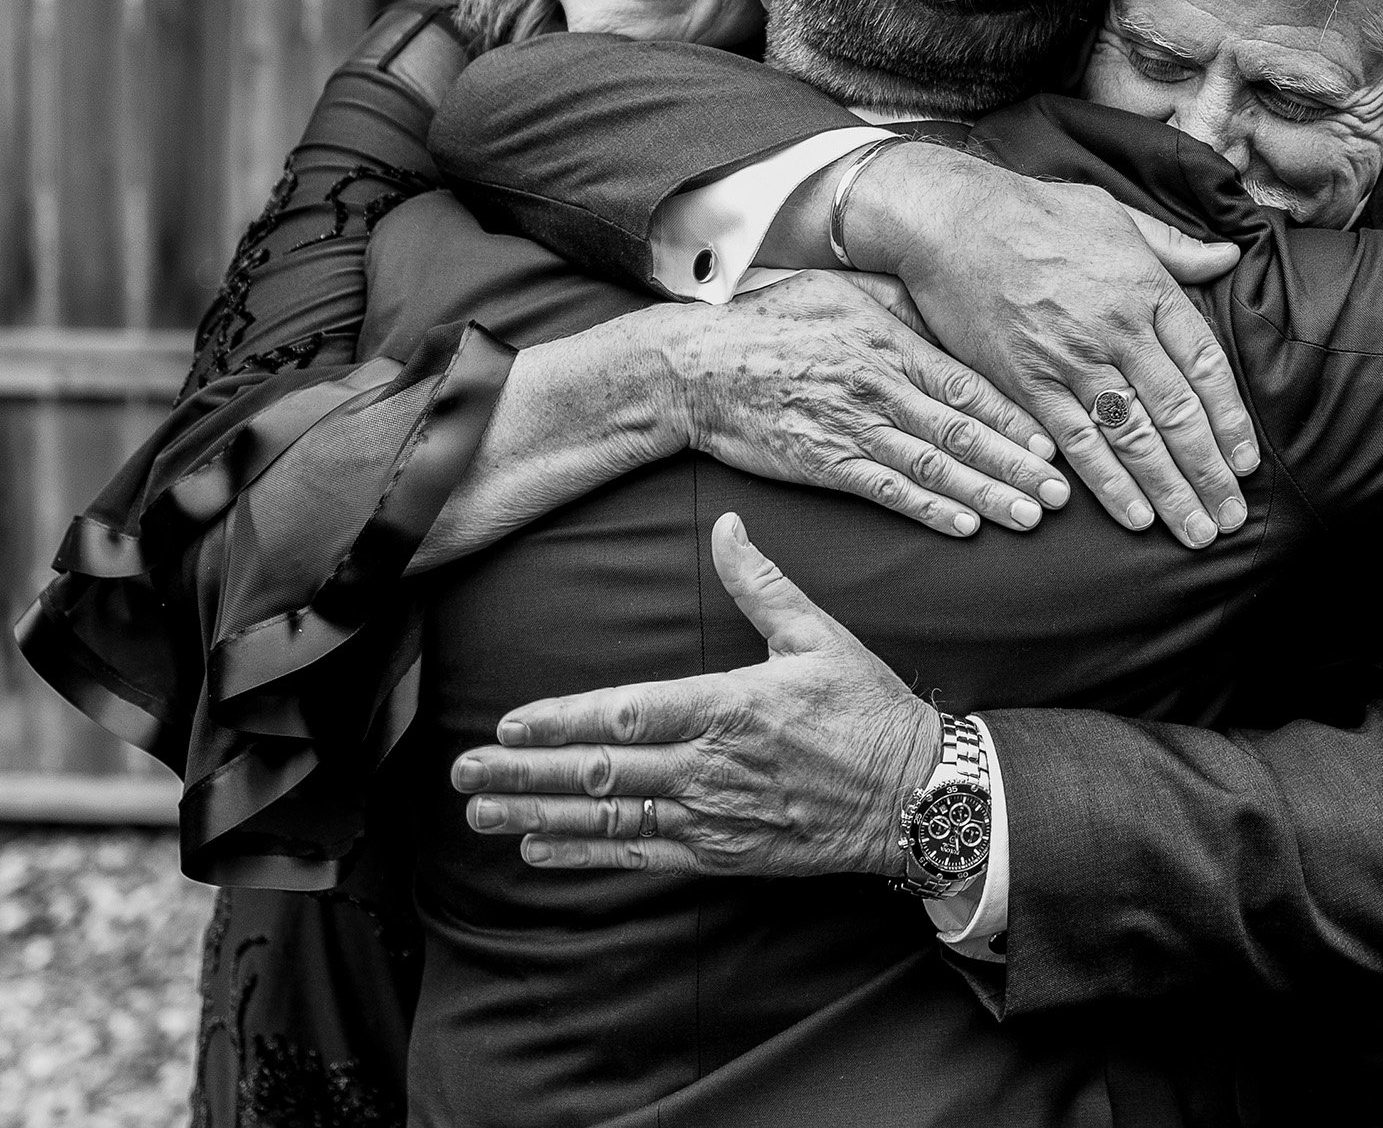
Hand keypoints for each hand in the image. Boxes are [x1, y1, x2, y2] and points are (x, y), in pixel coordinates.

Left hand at [451, 513, 939, 877]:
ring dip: (538, 814)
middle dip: (525, 770)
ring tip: (481, 810)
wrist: (919, 799)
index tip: (508, 720)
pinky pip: (641, 855)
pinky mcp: (723, 855)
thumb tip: (727, 526)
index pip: (628, 713)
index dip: (562, 720)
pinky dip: (586, 853)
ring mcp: (715, 816)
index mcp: (731, 706)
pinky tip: (539, 848)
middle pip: (601, 771)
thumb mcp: (820, 635)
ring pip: (610, 817)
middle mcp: (713, 766)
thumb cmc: (869, 711)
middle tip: (463, 770)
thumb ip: (761, 585)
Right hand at [660, 272, 1067, 537]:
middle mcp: (878, 387)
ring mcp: (851, 428)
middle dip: (1019, 465)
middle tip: (1063, 493)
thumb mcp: (840, 290)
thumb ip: (898, 304)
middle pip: (963, 432)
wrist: (698, 366)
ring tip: (1031, 517)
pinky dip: (930, 510)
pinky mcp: (824, 463)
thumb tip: (948, 310)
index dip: (1016, 418)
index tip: (1054, 441)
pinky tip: (965, 526)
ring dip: (988, 494)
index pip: (967, 386)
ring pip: (934, 466)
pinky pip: (888, 491)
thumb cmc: (770, 321)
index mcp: (888, 344)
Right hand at [850, 143, 1258, 547]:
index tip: (1247, 462)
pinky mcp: (1027, 382)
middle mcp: (1117, 329)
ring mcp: (1072, 359)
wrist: (952, 221)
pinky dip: (1109, 484)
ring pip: (1135, 437)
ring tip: (1197, 531)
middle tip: (1231, 517)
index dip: (1231, 420)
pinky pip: (1077, 443)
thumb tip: (1229, 257)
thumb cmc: (1034, 213)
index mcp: (1146, 289)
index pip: (1206, 366)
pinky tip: (1135, 517)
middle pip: (1178, 413)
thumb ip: (1174, 246)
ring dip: (1170, 491)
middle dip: (1209, 472)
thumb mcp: (1115, 214)